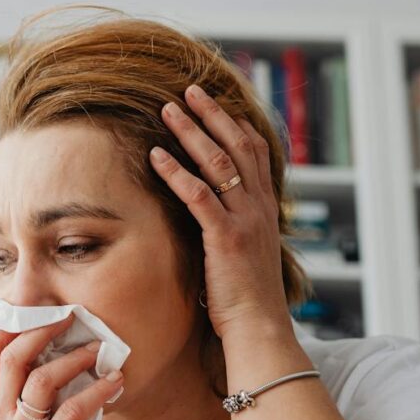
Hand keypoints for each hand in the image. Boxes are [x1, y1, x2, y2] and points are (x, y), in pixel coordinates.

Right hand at [0, 314, 125, 419]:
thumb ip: (34, 402)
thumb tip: (68, 362)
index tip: (29, 312)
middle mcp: (4, 419)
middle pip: (11, 358)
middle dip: (41, 329)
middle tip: (70, 316)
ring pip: (40, 381)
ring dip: (73, 359)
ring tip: (99, 350)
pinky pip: (72, 413)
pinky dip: (97, 392)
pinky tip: (115, 383)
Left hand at [148, 84, 293, 341]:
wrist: (259, 329)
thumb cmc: (245, 300)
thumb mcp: (243, 254)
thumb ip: (231, 229)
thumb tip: (212, 219)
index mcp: (265, 210)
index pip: (256, 153)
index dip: (237, 124)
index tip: (217, 104)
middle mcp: (259, 208)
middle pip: (238, 146)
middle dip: (212, 115)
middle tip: (189, 90)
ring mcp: (245, 220)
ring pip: (219, 162)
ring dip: (191, 132)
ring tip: (167, 109)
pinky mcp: (225, 237)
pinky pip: (198, 195)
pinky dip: (175, 172)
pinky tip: (154, 155)